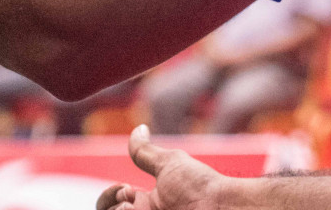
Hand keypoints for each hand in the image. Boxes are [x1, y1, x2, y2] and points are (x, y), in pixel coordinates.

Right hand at [98, 125, 229, 209]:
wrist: (221, 209)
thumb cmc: (199, 187)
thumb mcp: (169, 164)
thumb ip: (146, 151)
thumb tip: (138, 128)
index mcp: (145, 204)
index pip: (109, 205)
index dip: (108, 196)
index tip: (126, 188)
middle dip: (108, 203)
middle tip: (129, 197)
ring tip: (133, 208)